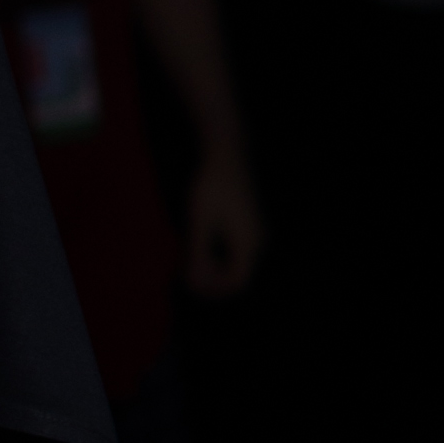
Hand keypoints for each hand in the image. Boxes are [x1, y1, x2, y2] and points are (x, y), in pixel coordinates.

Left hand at [184, 139, 264, 298]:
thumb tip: (193, 280)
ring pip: (237, 264)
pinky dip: (218, 256)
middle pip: (238, 275)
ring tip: (190, 257)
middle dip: (212, 279)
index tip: (189, 282)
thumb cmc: (212, 184)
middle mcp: (258, 241)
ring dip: (214, 268)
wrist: (228, 153)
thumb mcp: (199, 219)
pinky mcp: (249, 226)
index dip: (214, 289)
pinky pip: (236, 252)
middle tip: (185, 270)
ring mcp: (256, 233)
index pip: (237, 281)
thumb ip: (197, 251)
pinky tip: (200, 245)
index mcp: (249, 241)